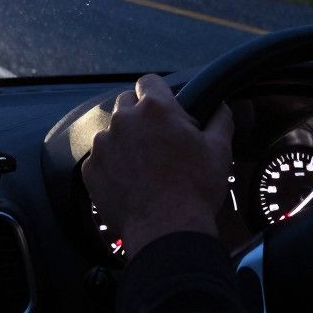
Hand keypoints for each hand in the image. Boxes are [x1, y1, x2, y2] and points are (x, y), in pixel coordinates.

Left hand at [81, 74, 233, 256]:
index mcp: (155, 109)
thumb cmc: (196, 189)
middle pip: (126, 103)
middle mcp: (123, 120)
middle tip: (157, 139)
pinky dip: (111, 165)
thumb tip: (221, 106)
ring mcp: (103, 145)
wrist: (166, 230)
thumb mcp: (219, 149)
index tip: (165, 109)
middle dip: (139, 115)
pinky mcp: (91, 169)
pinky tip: (129, 182)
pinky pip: (99, 158)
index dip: (159, 93)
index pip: (149, 82)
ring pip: (111, 131)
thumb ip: (220, 118)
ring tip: (143, 165)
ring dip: (124, 141)